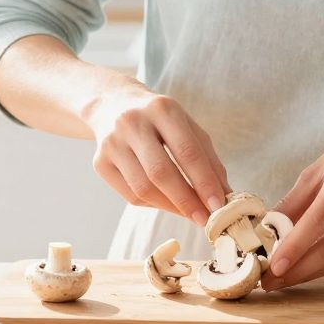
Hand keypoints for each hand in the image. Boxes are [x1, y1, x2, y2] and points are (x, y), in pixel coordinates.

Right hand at [83, 84, 229, 225]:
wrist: (112, 105)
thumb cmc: (159, 120)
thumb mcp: (187, 127)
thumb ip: (207, 158)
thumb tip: (224, 196)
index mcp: (162, 108)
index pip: (187, 151)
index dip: (204, 182)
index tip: (219, 206)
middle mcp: (133, 123)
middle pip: (161, 172)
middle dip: (186, 200)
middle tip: (205, 219)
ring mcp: (112, 143)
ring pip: (143, 188)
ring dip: (170, 207)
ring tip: (188, 214)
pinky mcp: (99, 162)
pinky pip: (129, 194)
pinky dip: (153, 204)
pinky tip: (167, 203)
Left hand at [261, 117, 323, 290]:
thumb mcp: (318, 167)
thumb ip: (293, 201)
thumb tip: (267, 233)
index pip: (319, 220)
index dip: (295, 247)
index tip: (273, 268)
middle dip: (300, 271)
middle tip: (272, 282)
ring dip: (312, 272)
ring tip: (287, 276)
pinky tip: (316, 260)